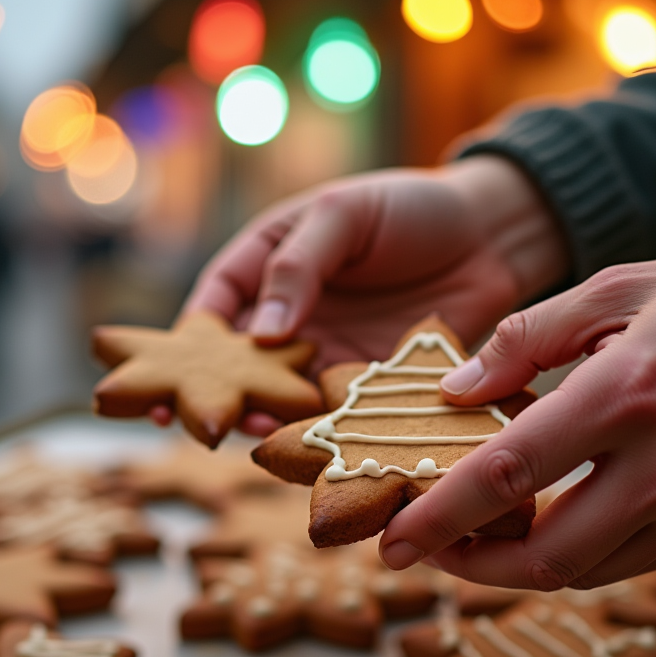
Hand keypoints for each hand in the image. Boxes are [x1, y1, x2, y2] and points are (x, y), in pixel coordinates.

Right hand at [153, 156, 570, 434]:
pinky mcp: (372, 384)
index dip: (185, 347)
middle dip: (216, 397)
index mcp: (268, 266)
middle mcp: (292, 318)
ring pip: (285, 399)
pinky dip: (326, 434)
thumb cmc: (409, 206)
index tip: (163, 382)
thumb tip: (262, 333)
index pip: (214, 309)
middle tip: (198, 427)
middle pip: (240, 367)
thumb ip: (298, 266)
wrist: (492, 233)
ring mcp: (331, 355)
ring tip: (257, 438)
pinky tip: (316, 450)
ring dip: (269, 422)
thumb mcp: (342, 214)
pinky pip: (340, 414)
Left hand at [378, 249, 655, 589]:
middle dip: (468, 565)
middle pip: (544, 556)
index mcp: (625, 394)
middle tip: (424, 549)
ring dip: (516, 565)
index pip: (510, 473)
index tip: (391, 540)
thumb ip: (524, 337)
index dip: (440, 515)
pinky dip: (574, 553)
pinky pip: (626, 563)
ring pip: (582, 572)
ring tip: (474, 536)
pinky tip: (545, 522)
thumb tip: (454, 391)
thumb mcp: (616, 286)